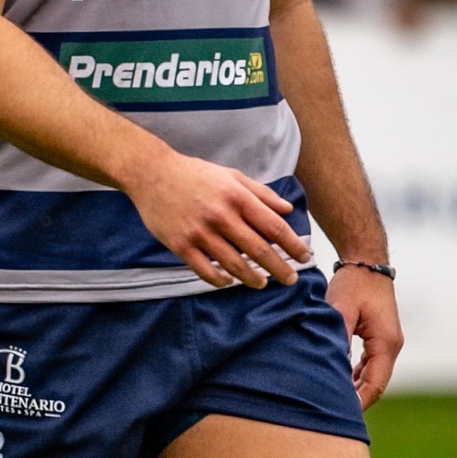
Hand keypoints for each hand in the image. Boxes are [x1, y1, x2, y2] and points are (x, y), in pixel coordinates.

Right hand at [127, 148, 311, 289]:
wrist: (151, 173)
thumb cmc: (195, 173)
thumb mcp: (231, 175)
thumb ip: (261, 193)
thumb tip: (287, 209)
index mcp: (237, 197)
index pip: (274, 226)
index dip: (293, 245)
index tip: (305, 257)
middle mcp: (221, 216)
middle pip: (259, 250)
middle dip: (280, 268)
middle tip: (290, 279)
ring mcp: (200, 233)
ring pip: (235, 265)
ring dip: (252, 278)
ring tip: (262, 283)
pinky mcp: (181, 245)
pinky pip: (206, 271)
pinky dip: (221, 280)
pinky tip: (229, 281)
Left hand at [327, 264, 403, 407]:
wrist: (367, 260)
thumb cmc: (354, 283)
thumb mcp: (340, 310)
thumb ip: (337, 339)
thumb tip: (329, 368)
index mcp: (386, 343)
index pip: (375, 385)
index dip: (358, 403)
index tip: (338, 415)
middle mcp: (391, 345)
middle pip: (376, 384)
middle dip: (356, 400)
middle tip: (330, 413)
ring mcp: (388, 342)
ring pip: (374, 376)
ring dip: (355, 388)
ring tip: (331, 400)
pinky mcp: (380, 337)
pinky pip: (370, 365)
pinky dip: (356, 375)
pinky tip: (339, 381)